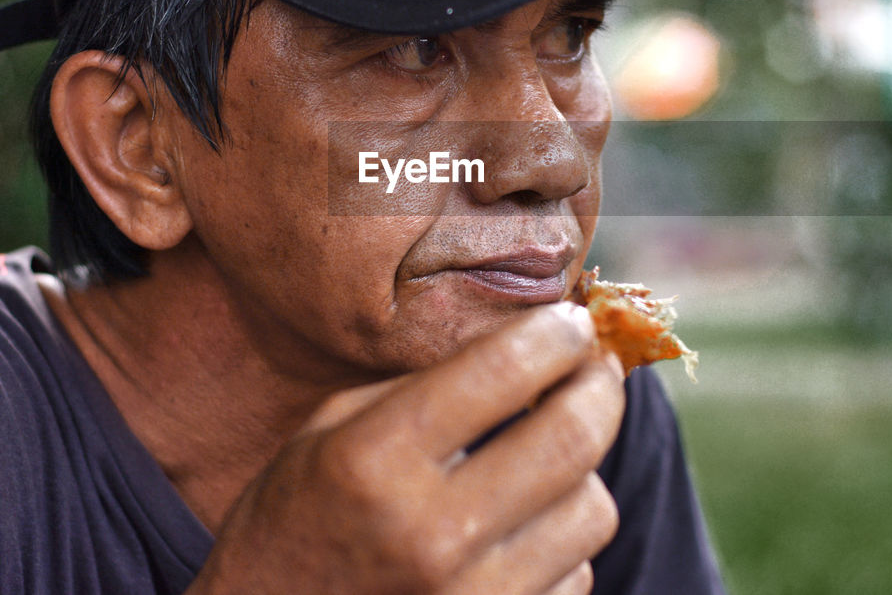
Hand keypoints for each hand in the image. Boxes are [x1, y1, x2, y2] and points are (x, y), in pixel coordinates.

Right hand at [187, 302, 625, 594]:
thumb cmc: (291, 524)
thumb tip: (528, 346)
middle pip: (572, 437)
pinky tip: (523, 529)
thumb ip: (420, 388)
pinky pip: (578, 575)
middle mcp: (432, 533)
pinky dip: (562, 543)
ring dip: (582, 472)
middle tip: (596, 370)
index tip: (571, 322)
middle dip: (600, 387)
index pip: (503, 370)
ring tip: (548, 458)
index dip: (556, 334)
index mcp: (375, 461)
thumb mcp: (325, 433)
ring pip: (592, 510)